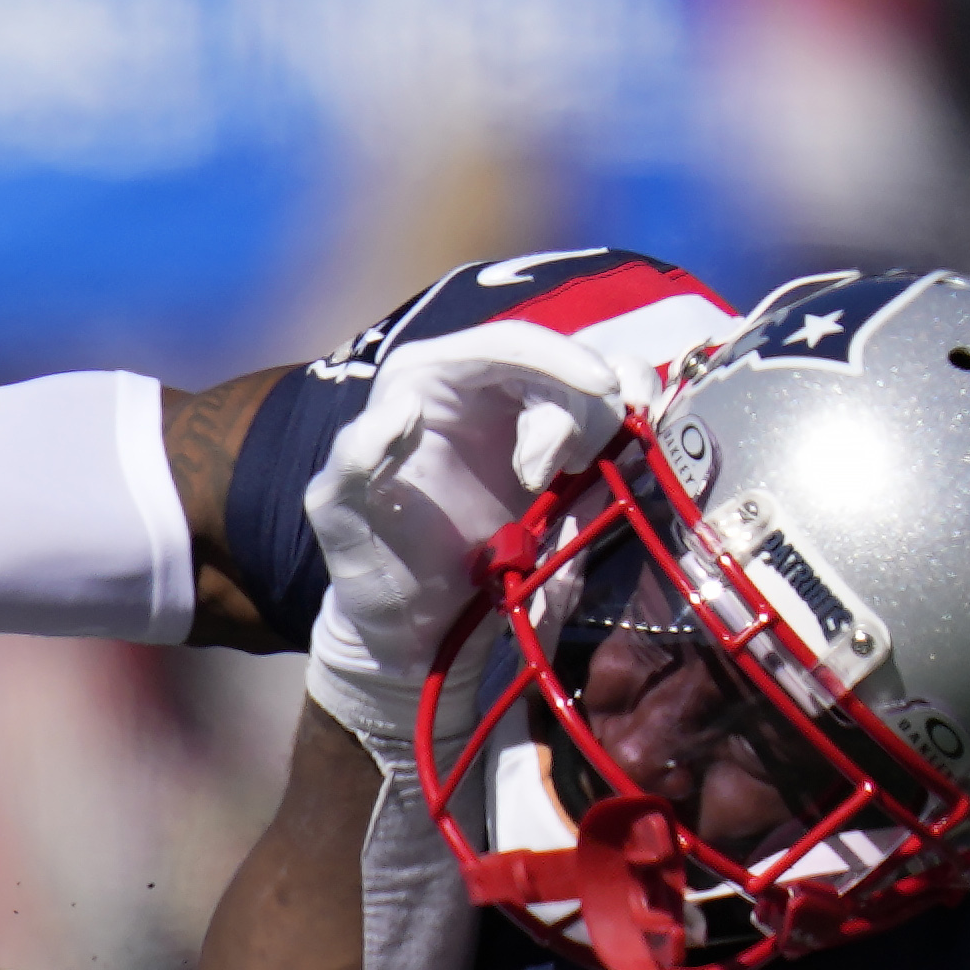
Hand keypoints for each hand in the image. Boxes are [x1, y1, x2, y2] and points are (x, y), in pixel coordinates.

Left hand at [302, 321, 632, 749]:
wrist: (413, 625)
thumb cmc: (370, 562)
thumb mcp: (339, 511)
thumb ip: (357, 457)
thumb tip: (400, 407)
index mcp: (426, 376)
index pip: (505, 344)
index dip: (558, 358)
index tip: (598, 389)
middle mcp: (479, 383)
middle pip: (562, 362)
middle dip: (573, 414)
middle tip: (538, 482)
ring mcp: (524, 416)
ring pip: (597, 386)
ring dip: (600, 431)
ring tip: (557, 489)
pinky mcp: (560, 454)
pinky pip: (613, 422)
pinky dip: (631, 437)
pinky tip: (613, 470)